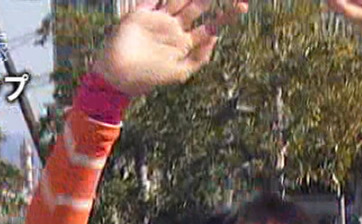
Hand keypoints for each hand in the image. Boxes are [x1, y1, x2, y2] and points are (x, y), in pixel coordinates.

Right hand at [93, 0, 247, 96]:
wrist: (119, 76)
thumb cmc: (149, 78)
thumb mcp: (180, 73)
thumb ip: (199, 58)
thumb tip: (215, 37)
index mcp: (184, 43)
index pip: (210, 26)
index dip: (226, 16)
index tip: (242, 6)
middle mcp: (174, 29)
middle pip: (197, 7)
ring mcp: (159, 19)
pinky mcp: (142, 14)